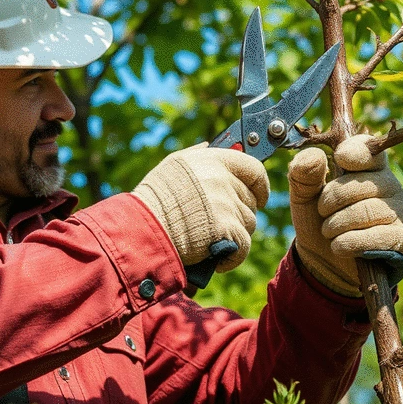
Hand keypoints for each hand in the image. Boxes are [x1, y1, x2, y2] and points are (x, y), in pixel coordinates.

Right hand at [133, 145, 269, 271]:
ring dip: (236, 234)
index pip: (255, 169)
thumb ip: (196, 154)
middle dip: (239, 214)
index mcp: (215, 160)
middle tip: (220, 223)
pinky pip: (243, 245)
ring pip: (249, 224)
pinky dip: (233, 255)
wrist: (142, 227)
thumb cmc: (155, 197)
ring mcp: (227, 204)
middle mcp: (224, 179)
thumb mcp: (173, 164)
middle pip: (250, 201)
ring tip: (213, 238)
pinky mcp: (227, 229)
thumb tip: (209, 146)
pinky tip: (219, 256)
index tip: (259, 197)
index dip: (260, 186)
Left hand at [288, 135, 402, 296]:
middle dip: (329, 202)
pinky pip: (373, 237)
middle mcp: (389, 184)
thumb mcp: (303, 196)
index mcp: (368, 167)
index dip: (355, 152)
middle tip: (323, 213)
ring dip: (335, 225)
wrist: (326, 263)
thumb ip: (303, 174)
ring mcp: (399, 212)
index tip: (340, 158)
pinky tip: (341, 247)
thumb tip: (315, 154)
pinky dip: (347, 243)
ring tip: (330, 232)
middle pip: (357, 185)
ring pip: (364, 212)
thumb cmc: (318, 221)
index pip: (369, 149)